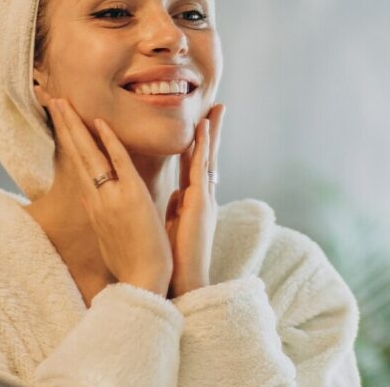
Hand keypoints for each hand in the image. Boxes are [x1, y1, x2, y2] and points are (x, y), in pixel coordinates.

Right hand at [48, 99, 172, 294]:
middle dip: (65, 125)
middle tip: (52, 99)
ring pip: (90, 154)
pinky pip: (118, 163)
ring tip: (62, 102)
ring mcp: (112, 197)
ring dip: (76, 126)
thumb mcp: (107, 236)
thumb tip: (86, 195)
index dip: (69, 141)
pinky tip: (99, 122)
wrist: (143, 281)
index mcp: (94, 205)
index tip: (60, 120)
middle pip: (77, 154)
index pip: (78, 165)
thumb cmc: (129, 262)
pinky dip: (109, 142)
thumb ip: (97, 211)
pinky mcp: (131, 198)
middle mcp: (97, 198)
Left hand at [165, 104, 224, 296]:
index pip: (195, 167)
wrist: (182, 282)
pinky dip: (203, 148)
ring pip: (208, 158)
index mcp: (193, 203)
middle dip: (212, 132)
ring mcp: (204, 200)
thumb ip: (174, 209)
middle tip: (217, 107)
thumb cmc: (174, 260)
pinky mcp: (200, 204)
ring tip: (214, 110)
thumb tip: (173, 196)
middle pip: (207, 157)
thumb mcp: (172, 227)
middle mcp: (202, 198)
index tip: (201, 125)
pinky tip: (204, 130)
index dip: (198, 144)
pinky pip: (201, 169)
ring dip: (211, 133)